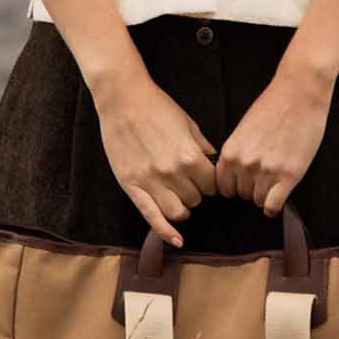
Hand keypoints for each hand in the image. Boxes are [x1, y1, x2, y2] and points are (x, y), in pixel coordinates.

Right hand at [94, 77, 217, 246]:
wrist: (123, 98)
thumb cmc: (157, 106)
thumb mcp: (188, 123)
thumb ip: (203, 147)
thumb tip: (215, 161)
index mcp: (190, 156)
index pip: (212, 186)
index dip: (211, 183)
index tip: (206, 178)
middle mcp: (172, 173)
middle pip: (196, 200)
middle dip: (196, 193)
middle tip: (190, 182)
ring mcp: (150, 181)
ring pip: (177, 213)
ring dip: (182, 207)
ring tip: (179, 196)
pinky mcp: (131, 185)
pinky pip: (151, 217)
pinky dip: (165, 232)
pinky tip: (177, 241)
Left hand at [213, 64, 333, 217]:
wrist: (299, 93)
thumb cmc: (274, 105)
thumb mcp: (244, 128)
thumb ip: (237, 152)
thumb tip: (236, 172)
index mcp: (231, 151)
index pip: (223, 186)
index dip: (234, 185)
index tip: (243, 183)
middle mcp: (244, 164)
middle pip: (241, 194)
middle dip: (251, 188)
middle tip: (264, 177)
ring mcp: (266, 171)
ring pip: (258, 201)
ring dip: (265, 195)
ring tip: (275, 182)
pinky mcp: (288, 176)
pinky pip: (273, 206)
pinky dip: (274, 207)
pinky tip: (279, 197)